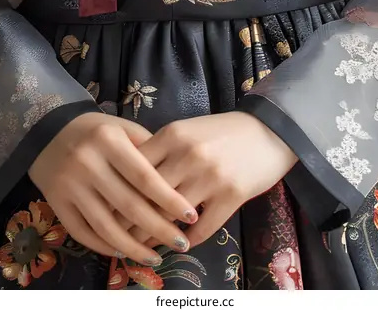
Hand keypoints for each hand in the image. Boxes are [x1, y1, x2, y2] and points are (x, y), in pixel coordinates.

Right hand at [28, 112, 197, 264]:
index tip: (191, 216)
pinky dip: (105, 247)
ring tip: (155, 258)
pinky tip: (124, 253)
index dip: (169, 200)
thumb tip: (178, 179)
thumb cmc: (95, 130)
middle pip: (129, 205)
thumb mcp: (121, 128)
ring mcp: (70, 186)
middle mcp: (88, 163)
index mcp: (109, 140)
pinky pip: (84, 233)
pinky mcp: (56, 204)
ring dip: (134, 247)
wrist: (46, 131)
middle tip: (181, 243)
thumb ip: (148, 148)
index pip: (145, 177)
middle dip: (159, 229)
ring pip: (106, 226)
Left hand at [114, 111, 297, 250]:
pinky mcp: (231, 196)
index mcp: (173, 134)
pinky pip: (201, 228)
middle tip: (118, 238)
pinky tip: (181, 244)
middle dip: (130, 222)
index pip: (134, 170)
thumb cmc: (223, 131)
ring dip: (155, 236)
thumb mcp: (188, 131)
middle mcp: (188, 154)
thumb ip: (161, 151)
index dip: (119, 193)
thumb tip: (129, 180)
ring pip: (171, 216)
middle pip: (148, 197)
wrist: (270, 130)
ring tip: (143, 248)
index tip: (107, 209)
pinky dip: (187, 240)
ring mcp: (210, 176)